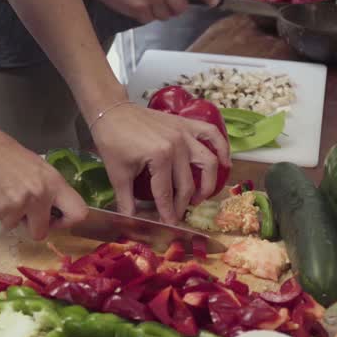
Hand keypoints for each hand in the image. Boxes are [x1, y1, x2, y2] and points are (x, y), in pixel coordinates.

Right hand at [0, 127, 88, 239]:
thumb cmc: (4, 152)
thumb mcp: (36, 166)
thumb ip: (47, 188)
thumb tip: (51, 210)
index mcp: (54, 182)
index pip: (78, 213)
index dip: (66, 222)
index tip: (54, 220)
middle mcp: (40, 195)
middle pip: (40, 232)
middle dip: (29, 226)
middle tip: (20, 212)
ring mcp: (18, 203)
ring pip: (14, 226)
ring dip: (7, 215)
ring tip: (1, 192)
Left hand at [90, 103, 229, 223]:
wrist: (111, 111)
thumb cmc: (112, 141)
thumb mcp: (118, 174)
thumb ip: (126, 200)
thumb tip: (130, 222)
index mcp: (159, 157)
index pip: (166, 193)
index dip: (167, 212)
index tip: (169, 224)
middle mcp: (177, 146)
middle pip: (186, 183)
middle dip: (183, 204)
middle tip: (178, 214)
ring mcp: (185, 133)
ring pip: (208, 162)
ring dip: (207, 183)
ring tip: (199, 197)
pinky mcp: (187, 124)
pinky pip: (212, 135)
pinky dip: (222, 148)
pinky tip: (225, 163)